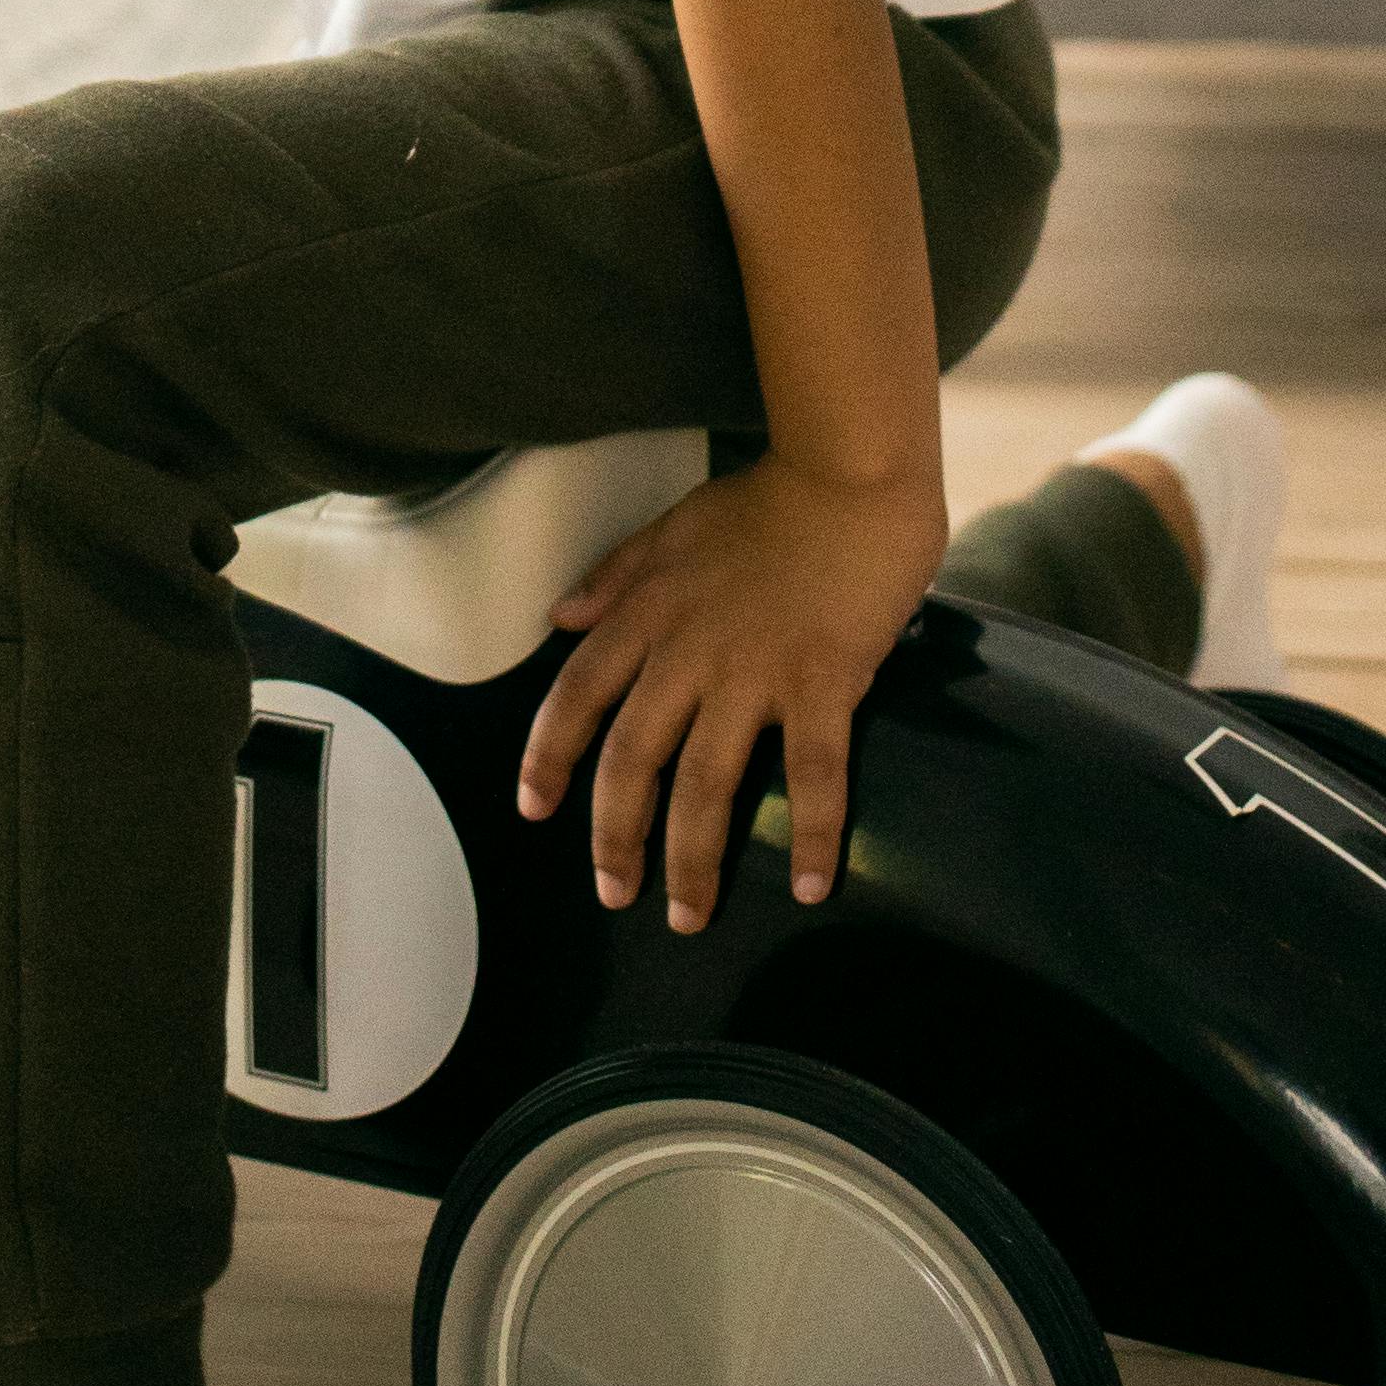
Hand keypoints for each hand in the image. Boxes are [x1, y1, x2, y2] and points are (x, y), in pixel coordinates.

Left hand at [517, 450, 951, 932]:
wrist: (851, 470)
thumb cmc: (771, 497)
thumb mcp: (674, 526)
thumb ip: (615, 577)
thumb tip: (559, 619)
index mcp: (650, 612)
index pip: (579, 694)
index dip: (549, 755)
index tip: (534, 807)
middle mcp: (689, 651)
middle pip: (633, 758)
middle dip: (615, 834)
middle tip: (613, 892)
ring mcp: (756, 671)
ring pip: (707, 782)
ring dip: (692, 858)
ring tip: (687, 915)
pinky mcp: (822, 682)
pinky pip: (814, 773)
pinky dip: (811, 833)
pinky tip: (809, 885)